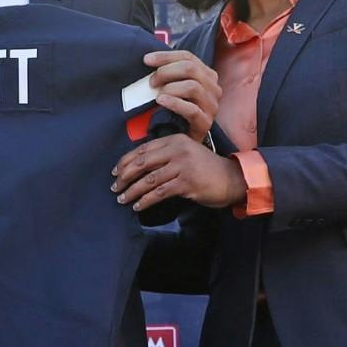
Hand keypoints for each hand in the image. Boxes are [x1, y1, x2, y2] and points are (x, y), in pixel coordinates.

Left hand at [114, 135, 247, 212]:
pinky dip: (145, 200)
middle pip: (142, 163)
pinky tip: (137, 206)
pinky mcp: (186, 182)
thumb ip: (167, 155)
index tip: (115, 172)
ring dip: (132, 191)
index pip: (143, 149)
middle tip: (115, 187)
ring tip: (122, 199)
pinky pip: (159, 192)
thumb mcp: (187, 153)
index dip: (126, 161)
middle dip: (125, 176)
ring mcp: (182, 165)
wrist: (232, 179)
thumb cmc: (206, 169)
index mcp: (175, 139)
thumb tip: (139, 167)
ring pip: (148, 179)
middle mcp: (178, 149)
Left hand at [142, 48, 220, 141]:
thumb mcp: (175, 88)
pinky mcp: (206, 123)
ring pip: (193, 87)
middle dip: (166, 71)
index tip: (146, 60)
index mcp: (207, 75)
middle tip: (151, 82)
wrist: (186, 142)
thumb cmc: (177, 112)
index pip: (188, 57)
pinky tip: (161, 101)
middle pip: (191, 68)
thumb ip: (169, 74)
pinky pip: (191, 109)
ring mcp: (212, 106)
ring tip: (156, 95)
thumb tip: (148, 59)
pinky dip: (174, 103)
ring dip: (170, 87)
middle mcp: (213, 88)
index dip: (166, 56)